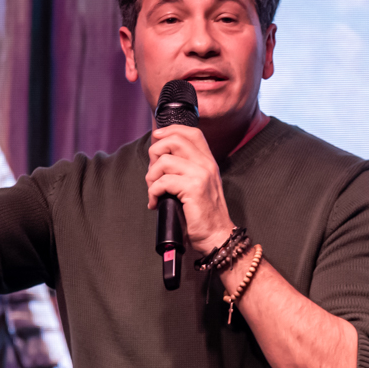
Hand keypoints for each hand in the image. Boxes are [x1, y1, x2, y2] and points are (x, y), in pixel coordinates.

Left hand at [145, 126, 234, 255]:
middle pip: (175, 140)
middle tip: (153, 173)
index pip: (192, 132)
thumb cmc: (203, 215)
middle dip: (155, 153)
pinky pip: (163, 181)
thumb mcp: (199, 186)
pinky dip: (153, 192)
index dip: (171, 130)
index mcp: (208, 162)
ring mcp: (201, 175)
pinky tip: (155, 203)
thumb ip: (186, 169)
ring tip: (153, 191)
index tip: (157, 138)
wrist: (217, 237)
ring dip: (151, 176)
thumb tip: (159, 158)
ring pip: (164, 161)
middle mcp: (206, 164)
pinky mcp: (193, 188)